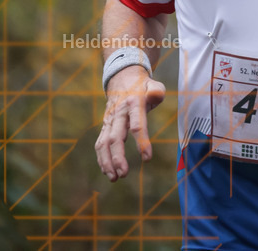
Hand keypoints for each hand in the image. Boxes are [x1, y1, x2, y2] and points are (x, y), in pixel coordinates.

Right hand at [95, 65, 165, 181]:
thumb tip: (157, 95)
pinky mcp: (105, 126)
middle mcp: (119, 113)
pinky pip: (100, 143)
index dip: (141, 142)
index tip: (147, 158)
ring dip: (107, 162)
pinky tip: (107, 172)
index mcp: (133, 103)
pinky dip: (102, 158)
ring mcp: (110, 120)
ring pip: (104, 142)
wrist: (121, 79)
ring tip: (114, 178)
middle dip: (118, 157)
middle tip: (124, 174)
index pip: (136, 125)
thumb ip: (156, 91)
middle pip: (115, 137)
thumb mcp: (152, 84)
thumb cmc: (142, 86)